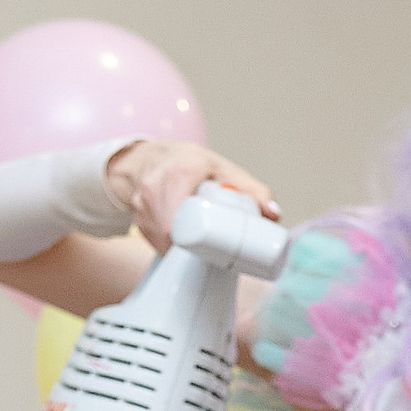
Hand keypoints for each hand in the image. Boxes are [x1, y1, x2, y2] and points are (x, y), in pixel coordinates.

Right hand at [105, 141, 281, 253]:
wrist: (148, 158)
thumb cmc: (187, 163)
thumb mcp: (222, 169)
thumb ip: (250, 189)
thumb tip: (272, 214)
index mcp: (180, 172)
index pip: (183, 216)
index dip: (194, 239)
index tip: (210, 248)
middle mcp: (155, 187)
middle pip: (171, 234)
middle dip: (190, 248)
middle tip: (208, 252)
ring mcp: (142, 205)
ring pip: (162, 241)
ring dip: (180, 249)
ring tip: (196, 247)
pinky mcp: (138, 220)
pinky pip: (155, 242)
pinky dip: (169, 246)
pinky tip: (181, 242)